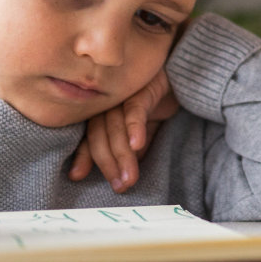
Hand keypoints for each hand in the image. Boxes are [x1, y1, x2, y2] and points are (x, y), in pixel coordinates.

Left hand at [67, 65, 178, 191]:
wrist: (183, 74)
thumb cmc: (158, 101)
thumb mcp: (143, 130)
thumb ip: (131, 149)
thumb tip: (124, 174)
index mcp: (104, 112)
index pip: (89, 137)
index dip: (83, 156)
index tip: (77, 176)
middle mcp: (108, 103)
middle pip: (100, 136)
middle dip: (108, 164)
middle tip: (120, 186)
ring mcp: (123, 95)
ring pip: (116, 128)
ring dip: (123, 155)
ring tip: (130, 178)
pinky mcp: (142, 90)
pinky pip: (134, 111)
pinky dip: (134, 128)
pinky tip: (137, 145)